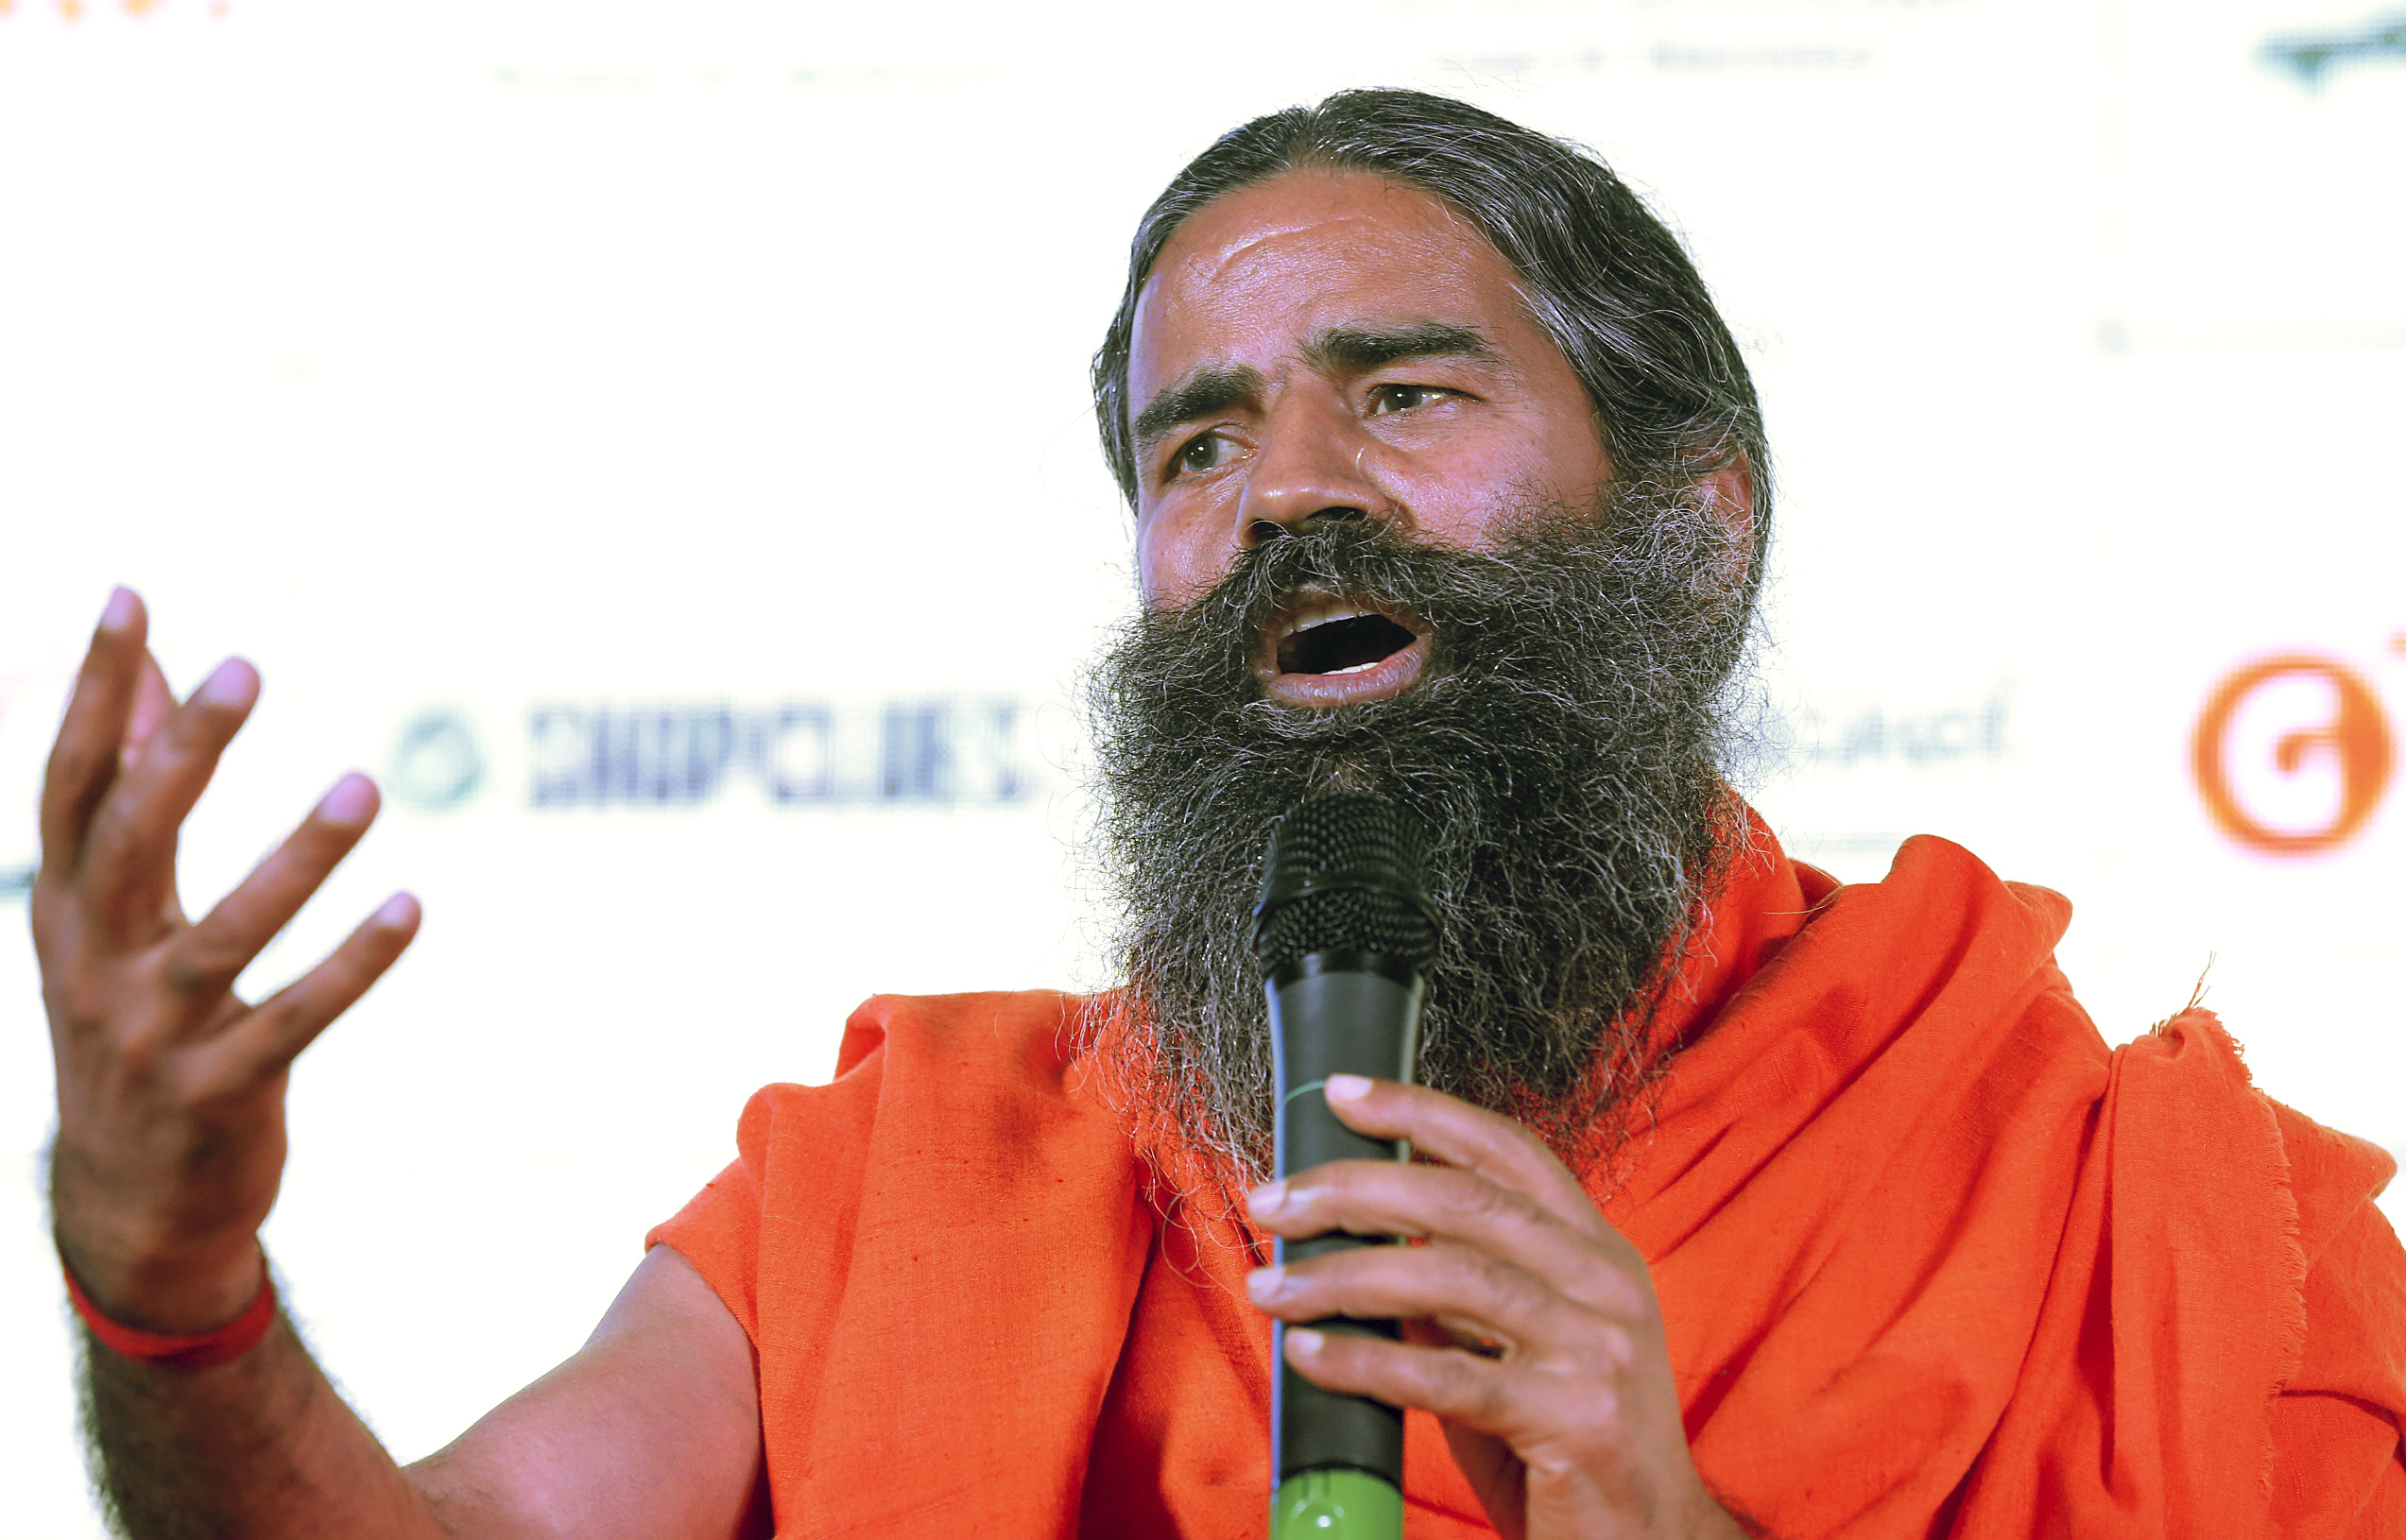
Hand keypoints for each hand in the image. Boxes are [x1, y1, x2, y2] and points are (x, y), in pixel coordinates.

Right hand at [37, 589, 418, 1333]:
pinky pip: (296, 1018)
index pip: (71, 783)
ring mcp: (156, 1035)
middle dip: (185, 751)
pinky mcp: (222, 1093)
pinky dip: (353, 965)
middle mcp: (97, 966)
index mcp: (67, 913)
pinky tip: (411, 909)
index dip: (96, 694)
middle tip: (246, 666)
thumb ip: (131, 801)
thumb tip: (148, 673)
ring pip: (225, 933)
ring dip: (298, 858)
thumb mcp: (111, 921)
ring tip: (366, 785)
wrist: (130, 1207)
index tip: (129, 600)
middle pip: (131, 839)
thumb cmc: (133, 1028)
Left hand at [1244, 1074, 1744, 1539]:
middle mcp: (1606, 1283)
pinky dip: (1365, 1361)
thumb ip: (1458, 1292)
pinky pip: (1447, 1376)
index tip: (1343, 1094)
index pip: (1507, 1150)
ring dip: (1340, 1276)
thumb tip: (1358, 1240)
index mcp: (1597, 1251)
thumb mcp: (1519, 1347)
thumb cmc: (1570, 1446)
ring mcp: (1599, 1349)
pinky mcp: (1578, 1420)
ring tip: (1271, 1285)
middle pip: (1464, 1202)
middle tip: (1275, 1201)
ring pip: (1448, 1280)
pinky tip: (1310, 1354)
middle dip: (1355, 1189)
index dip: (1422, 1112)